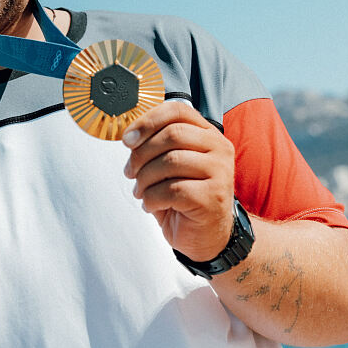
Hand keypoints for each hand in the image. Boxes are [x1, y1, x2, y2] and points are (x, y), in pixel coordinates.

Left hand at [122, 100, 233, 259]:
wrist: (206, 236)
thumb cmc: (184, 198)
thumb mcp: (170, 166)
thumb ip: (156, 145)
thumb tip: (129, 135)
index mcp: (208, 135)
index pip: (178, 111)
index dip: (147, 121)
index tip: (127, 140)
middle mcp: (219, 149)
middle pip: (172, 134)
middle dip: (141, 154)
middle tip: (130, 172)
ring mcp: (220, 173)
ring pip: (170, 161)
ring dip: (144, 178)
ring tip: (140, 191)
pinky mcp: (212, 197)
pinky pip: (171, 190)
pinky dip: (152, 198)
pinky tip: (151, 205)